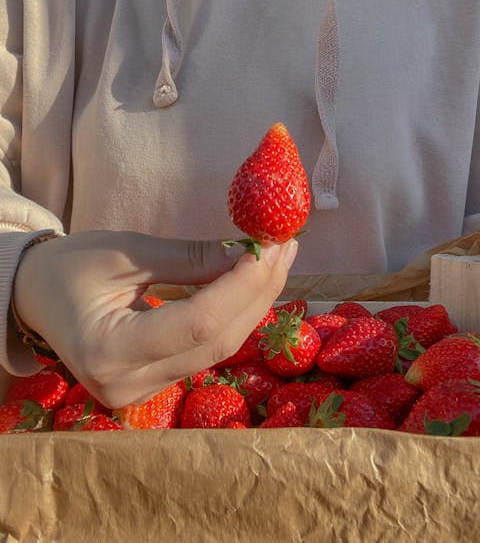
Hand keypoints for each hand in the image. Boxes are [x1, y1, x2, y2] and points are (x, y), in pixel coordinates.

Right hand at [13, 230, 297, 407]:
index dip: (242, 284)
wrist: (36, 297)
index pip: (198, 322)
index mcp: (109, 351)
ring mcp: (141, 392)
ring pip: (218, 349)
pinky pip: (206, 350)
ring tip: (277, 259)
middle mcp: (127, 384)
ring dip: (253, 302)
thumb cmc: (70, 267)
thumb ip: (190, 258)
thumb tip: (250, 252)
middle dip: (258, 291)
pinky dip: (233, 315)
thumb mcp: (126, 253)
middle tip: (285, 247)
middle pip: (216, 341)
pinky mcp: (153, 384)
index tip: (272, 245)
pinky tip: (251, 285)